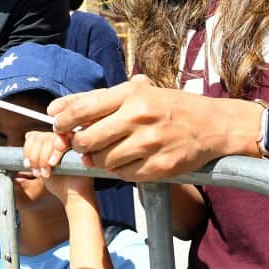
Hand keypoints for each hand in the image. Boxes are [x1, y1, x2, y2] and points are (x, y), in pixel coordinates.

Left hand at [24, 131, 92, 203]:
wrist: (73, 195)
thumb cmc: (59, 183)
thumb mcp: (40, 168)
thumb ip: (34, 154)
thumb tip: (27, 137)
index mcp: (50, 142)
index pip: (33, 136)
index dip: (27, 150)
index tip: (27, 166)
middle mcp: (59, 138)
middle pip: (39, 137)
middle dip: (34, 156)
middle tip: (37, 173)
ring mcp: (69, 139)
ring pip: (48, 138)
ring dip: (43, 157)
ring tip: (46, 173)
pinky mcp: (78, 144)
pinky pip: (64, 140)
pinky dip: (55, 152)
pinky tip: (53, 164)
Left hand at [47, 74, 251, 181]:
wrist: (212, 125)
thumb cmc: (167, 106)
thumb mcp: (138, 92)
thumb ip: (98, 100)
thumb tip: (55, 110)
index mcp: (131, 95)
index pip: (82, 109)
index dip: (63, 122)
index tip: (59, 126)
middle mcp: (140, 117)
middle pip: (87, 140)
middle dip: (79, 145)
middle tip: (84, 144)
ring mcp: (151, 144)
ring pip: (104, 161)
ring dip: (101, 160)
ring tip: (111, 151)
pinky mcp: (160, 167)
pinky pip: (124, 175)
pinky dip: (121, 171)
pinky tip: (130, 161)